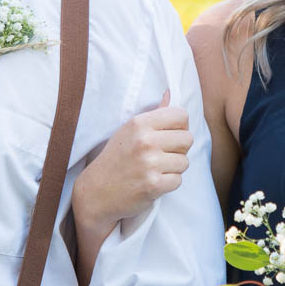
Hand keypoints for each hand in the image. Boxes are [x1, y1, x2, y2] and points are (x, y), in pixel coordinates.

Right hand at [73, 91, 189, 232]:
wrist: (96, 191)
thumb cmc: (116, 158)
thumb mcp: (129, 131)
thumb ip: (153, 113)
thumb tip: (169, 94)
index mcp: (139, 123)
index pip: (181, 115)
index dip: (180, 127)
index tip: (170, 136)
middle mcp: (145, 140)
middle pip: (188, 139)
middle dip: (179, 149)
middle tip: (162, 155)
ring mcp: (149, 163)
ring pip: (184, 162)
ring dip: (173, 168)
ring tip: (155, 169)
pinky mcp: (153, 184)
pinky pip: (178, 180)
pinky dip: (168, 184)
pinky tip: (153, 182)